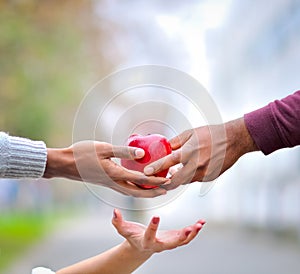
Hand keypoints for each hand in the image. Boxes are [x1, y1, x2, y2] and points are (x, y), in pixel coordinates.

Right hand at [43, 141, 167, 197]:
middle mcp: (114, 183)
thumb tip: (143, 154)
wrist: (65, 164)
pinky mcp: (106, 182)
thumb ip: (124, 151)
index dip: (156, 180)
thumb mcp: (104, 148)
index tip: (168, 180)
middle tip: (167, 190)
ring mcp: (110, 184)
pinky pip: (125, 189)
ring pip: (132, 193)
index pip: (141, 179)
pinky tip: (139, 183)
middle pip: (139, 192)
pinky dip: (136, 189)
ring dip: (146, 192)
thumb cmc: (82, 154)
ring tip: (157, 189)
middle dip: (154, 192)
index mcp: (115, 174)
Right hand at [112, 209, 204, 256]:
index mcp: (147, 241)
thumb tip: (114, 211)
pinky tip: (201, 223)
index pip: (150, 235)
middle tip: (189, 229)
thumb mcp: (124, 230)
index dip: (153, 227)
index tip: (156, 216)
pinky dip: (194, 231)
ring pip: (182, 242)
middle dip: (181, 237)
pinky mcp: (174, 239)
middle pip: (172, 244)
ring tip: (199, 224)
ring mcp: (169, 243)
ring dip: (192, 234)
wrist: (141, 247)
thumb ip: (118, 222)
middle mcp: (159, 245)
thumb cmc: (132, 237)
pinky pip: (186, 237)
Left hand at [144, 118, 257, 189]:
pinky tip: (189, 168)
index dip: (156, 168)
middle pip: (175, 181)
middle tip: (157, 181)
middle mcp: (196, 165)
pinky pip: (195, 179)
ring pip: (185, 181)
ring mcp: (204, 173)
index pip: (168, 162)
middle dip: (163, 183)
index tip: (146, 172)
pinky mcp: (209, 177)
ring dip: (177, 179)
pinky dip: (189, 176)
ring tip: (172, 172)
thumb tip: (164, 148)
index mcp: (189, 151)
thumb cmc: (211, 134)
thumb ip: (175, 143)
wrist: (233, 140)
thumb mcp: (190, 133)